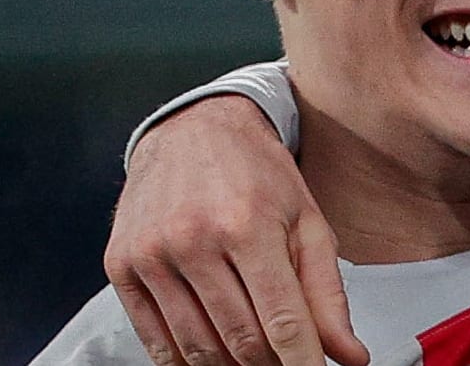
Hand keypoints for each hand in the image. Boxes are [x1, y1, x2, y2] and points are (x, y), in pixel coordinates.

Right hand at [104, 95, 367, 365]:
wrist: (192, 128)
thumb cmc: (256, 172)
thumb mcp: (307, 221)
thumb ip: (327, 292)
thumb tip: (349, 355)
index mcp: (248, 225)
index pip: (281, 319)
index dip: (302, 362)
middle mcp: (194, 240)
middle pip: (239, 340)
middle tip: (288, 364)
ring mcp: (152, 255)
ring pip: (197, 348)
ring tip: (257, 361)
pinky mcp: (121, 266)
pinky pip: (155, 339)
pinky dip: (186, 361)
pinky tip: (212, 357)